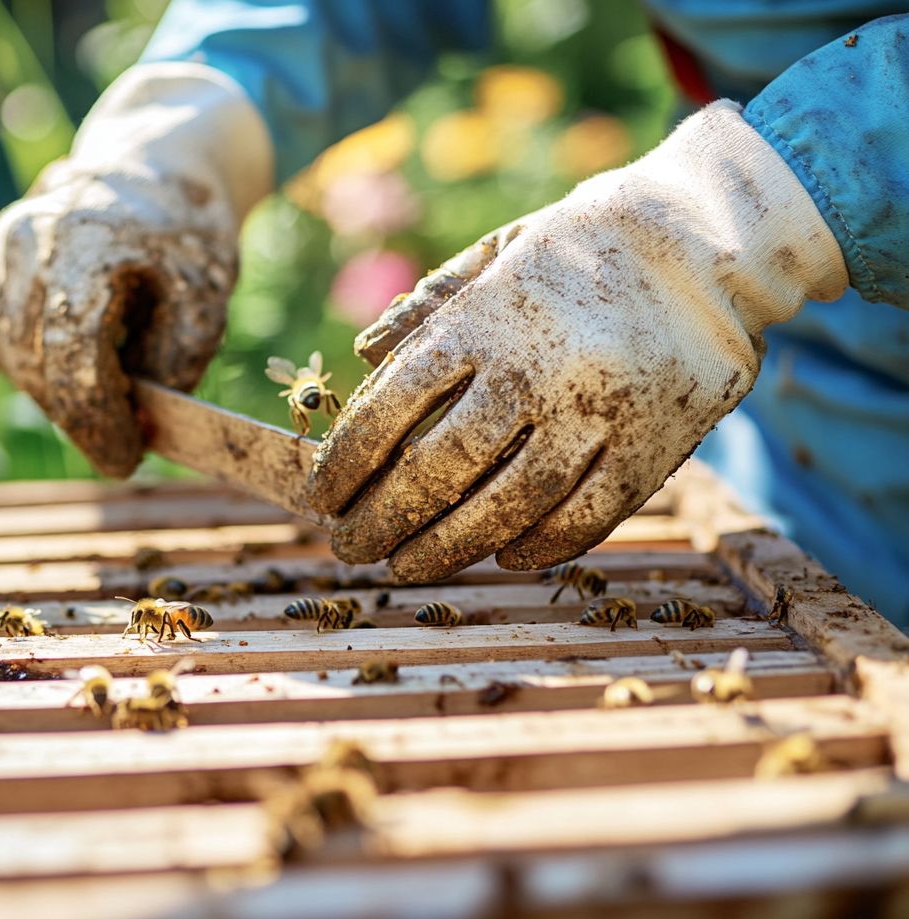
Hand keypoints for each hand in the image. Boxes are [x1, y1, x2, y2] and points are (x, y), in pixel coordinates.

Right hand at [0, 64, 271, 477]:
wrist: (154, 165)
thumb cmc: (187, 233)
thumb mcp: (208, 296)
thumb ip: (178, 361)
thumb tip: (143, 422)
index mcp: (83, 245)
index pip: (73, 358)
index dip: (98, 422)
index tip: (126, 461)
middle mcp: (24, 246)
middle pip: (39, 367)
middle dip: (85, 418)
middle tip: (131, 439)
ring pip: (14, 361)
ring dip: (61, 396)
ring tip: (116, 393)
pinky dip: (36, 368)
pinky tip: (83, 363)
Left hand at [308, 101, 846, 580]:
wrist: (711, 237)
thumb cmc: (587, 242)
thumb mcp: (497, 250)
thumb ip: (428, 305)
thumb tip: (362, 356)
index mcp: (485, 320)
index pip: (389, 410)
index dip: (345, 465)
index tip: (321, 497)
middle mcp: (534, 373)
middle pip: (437, 472)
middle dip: (382, 521)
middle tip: (351, 547)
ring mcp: (596, 417)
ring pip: (505, 510)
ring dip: (446, 549)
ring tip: (407, 567)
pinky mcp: (651, 449)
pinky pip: (583, 520)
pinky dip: (538, 547)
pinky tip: (503, 556)